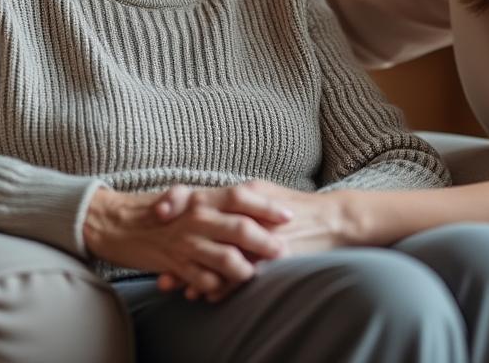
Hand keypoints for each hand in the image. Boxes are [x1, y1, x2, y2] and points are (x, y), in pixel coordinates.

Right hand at [83, 185, 292, 302]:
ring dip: (245, 268)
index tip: (288, 216)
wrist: (115, 223)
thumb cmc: (156, 210)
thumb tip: (251, 201)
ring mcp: (185, 242)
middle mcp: (196, 217)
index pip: (243, 197)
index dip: (268, 206)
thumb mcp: (187, 197)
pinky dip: (217, 286)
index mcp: (202, 197)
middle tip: (284, 251)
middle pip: (241, 228)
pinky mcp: (174, 264)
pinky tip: (224, 288)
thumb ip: (216, 201)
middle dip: (266, 242)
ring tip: (256, 274)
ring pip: (226, 258)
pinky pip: (203, 279)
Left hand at [151, 181, 358, 294]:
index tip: (157, 213)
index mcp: (242, 192)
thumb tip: (205, 200)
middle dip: (175, 248)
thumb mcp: (264, 193)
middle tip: (155, 260)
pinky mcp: (270, 256)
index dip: (177, 201)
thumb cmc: (295, 207)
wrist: (333, 220)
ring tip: (173, 286)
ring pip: (216, 256)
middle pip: (202, 228)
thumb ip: (235, 198)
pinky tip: (206, 296)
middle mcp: (246, 211)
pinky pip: (239, 274)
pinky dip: (221, 287)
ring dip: (193, 274)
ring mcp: (257, 235)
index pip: (202, 193)